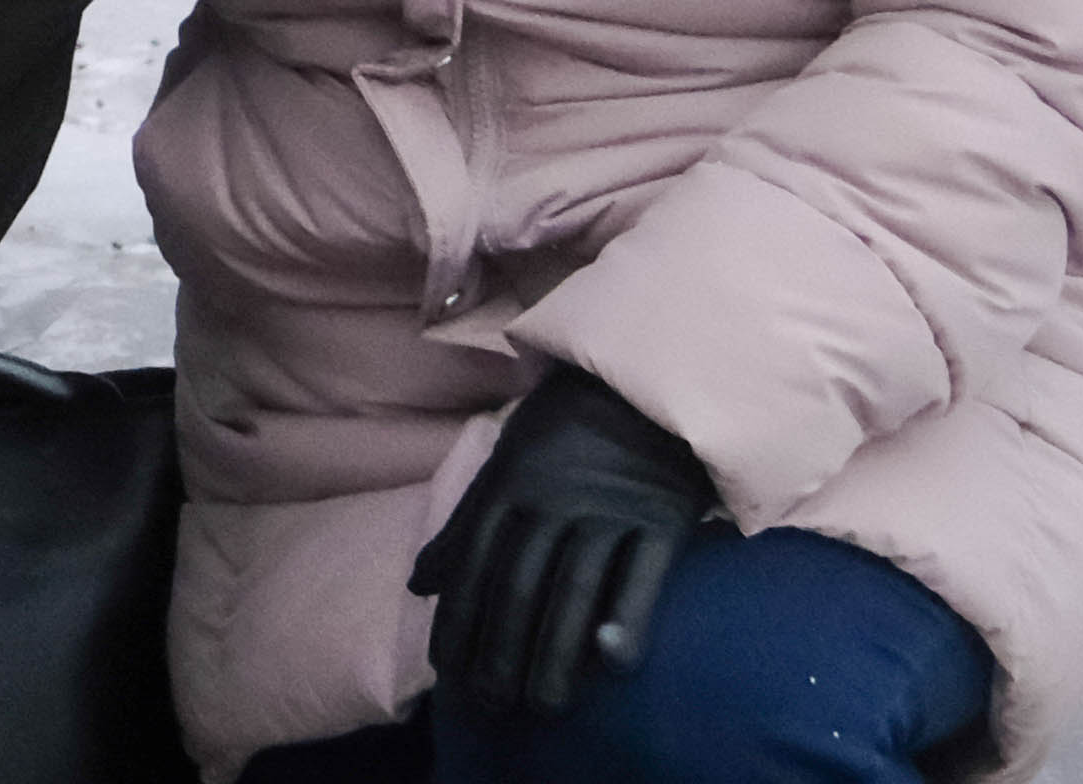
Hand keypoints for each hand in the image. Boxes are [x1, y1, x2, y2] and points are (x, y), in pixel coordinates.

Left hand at [412, 364, 719, 719]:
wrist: (647, 376)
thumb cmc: (568, 424)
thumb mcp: (505, 460)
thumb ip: (465, 524)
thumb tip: (418, 585)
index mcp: (509, 483)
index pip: (475, 562)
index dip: (459, 619)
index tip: (449, 674)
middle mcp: (552, 500)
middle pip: (520, 585)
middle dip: (502, 649)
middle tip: (495, 707)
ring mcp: (610, 509)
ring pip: (576, 590)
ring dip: (557, 652)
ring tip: (545, 706)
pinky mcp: (663, 518)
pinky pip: (644, 574)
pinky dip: (629, 617)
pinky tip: (614, 661)